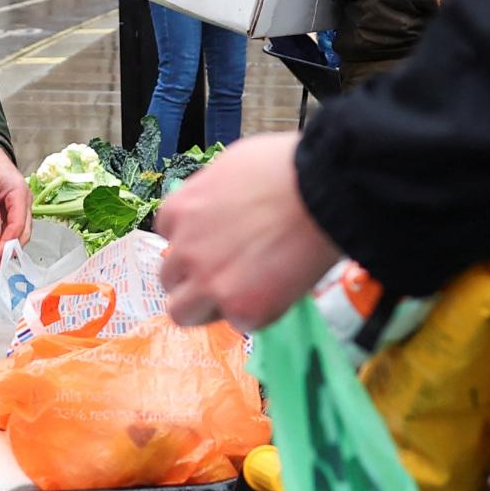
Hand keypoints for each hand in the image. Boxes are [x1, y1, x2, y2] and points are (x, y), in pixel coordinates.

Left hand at [0, 143, 30, 270]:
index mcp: (20, 194)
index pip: (18, 224)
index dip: (7, 243)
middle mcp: (24, 202)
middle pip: (22, 232)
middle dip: (9, 250)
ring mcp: (19, 206)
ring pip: (19, 232)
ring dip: (7, 248)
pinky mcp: (12, 209)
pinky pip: (12, 228)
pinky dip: (4, 240)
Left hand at [157, 132, 340, 328]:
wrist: (322, 191)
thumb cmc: (285, 168)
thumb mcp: (230, 168)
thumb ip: (211, 198)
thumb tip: (221, 209)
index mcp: (178, 211)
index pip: (167, 237)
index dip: (192, 242)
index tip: (215, 243)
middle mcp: (185, 251)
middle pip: (170, 278)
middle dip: (194, 277)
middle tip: (228, 272)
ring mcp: (209, 283)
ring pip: (183, 312)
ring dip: (207, 306)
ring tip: (241, 295)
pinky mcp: (242, 309)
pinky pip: (238, 322)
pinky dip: (256, 312)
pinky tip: (279, 291)